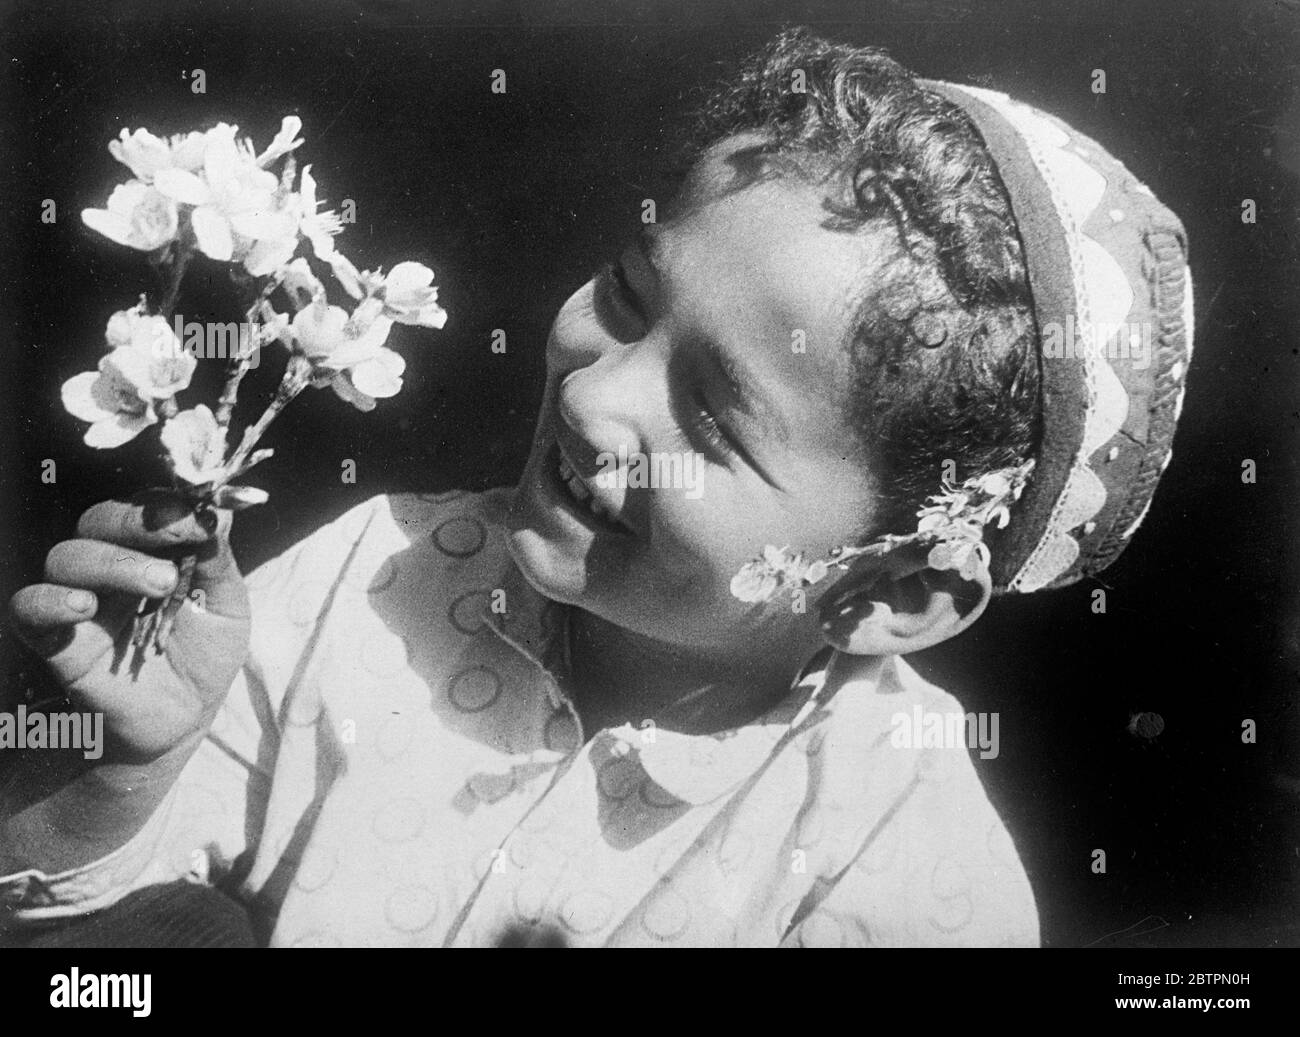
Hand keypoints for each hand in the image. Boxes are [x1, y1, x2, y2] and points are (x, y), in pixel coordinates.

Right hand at [8, 492, 250, 761]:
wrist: (184, 720)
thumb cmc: (204, 658)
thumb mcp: (227, 607)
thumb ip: (218, 559)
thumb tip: (220, 508)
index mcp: (150, 550)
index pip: (144, 508)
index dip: (168, 505)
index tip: (201, 517)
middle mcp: (110, 567)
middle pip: (100, 521)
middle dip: (139, 524)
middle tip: (180, 539)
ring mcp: (80, 601)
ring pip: (68, 557)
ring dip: (113, 562)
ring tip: (159, 585)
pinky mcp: (56, 640)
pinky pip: (30, 607)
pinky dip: (51, 600)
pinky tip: (85, 607)